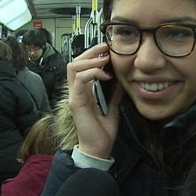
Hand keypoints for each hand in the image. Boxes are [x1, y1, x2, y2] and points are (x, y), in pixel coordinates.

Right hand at [66, 43, 122, 158]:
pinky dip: (92, 73)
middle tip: (105, 47)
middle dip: (89, 52)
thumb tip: (122, 80)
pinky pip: (79, 80)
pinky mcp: (76, 102)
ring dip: (90, 60)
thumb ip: (114, 93)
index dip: (92, 55)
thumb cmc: (103, 130)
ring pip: (73, 67)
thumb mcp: (113, 106)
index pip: (82, 66)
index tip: (107, 49)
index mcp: (84, 91)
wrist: (99, 147)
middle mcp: (77, 91)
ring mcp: (74, 96)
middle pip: (74, 62)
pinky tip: (104, 76)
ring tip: (104, 60)